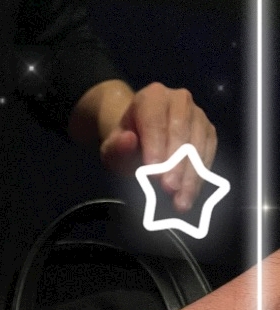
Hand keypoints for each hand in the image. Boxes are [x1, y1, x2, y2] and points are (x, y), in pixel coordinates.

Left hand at [100, 82, 217, 211]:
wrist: (140, 136)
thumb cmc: (124, 142)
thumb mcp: (111, 147)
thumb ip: (116, 146)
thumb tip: (128, 141)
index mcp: (152, 97)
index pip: (155, 121)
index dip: (156, 146)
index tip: (153, 172)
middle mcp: (179, 100)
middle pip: (181, 131)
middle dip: (175, 163)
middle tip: (169, 189)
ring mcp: (197, 114)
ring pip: (198, 144)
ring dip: (190, 175)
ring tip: (181, 201)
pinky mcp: (208, 131)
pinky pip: (208, 152)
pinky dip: (199, 176)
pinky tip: (190, 195)